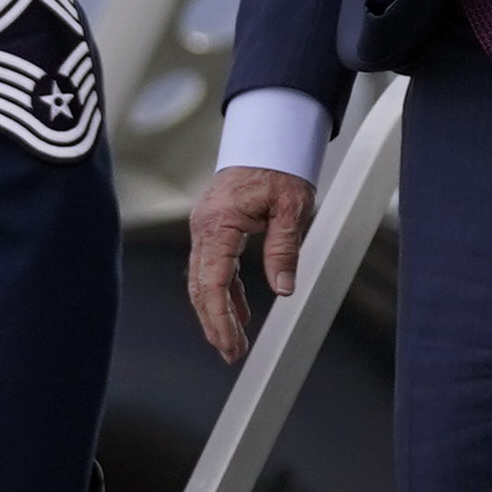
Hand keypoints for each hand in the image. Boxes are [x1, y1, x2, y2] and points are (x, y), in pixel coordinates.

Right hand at [188, 164, 317, 360]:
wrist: (267, 137)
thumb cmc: (278, 165)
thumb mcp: (291, 209)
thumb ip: (284, 250)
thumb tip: (283, 288)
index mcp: (219, 224)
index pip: (213, 283)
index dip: (220, 318)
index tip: (232, 343)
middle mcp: (205, 227)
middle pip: (201, 287)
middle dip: (214, 324)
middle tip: (231, 354)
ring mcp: (206, 228)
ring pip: (203, 280)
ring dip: (216, 312)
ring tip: (232, 342)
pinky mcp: (215, 228)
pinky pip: (215, 267)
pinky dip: (224, 292)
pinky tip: (237, 313)